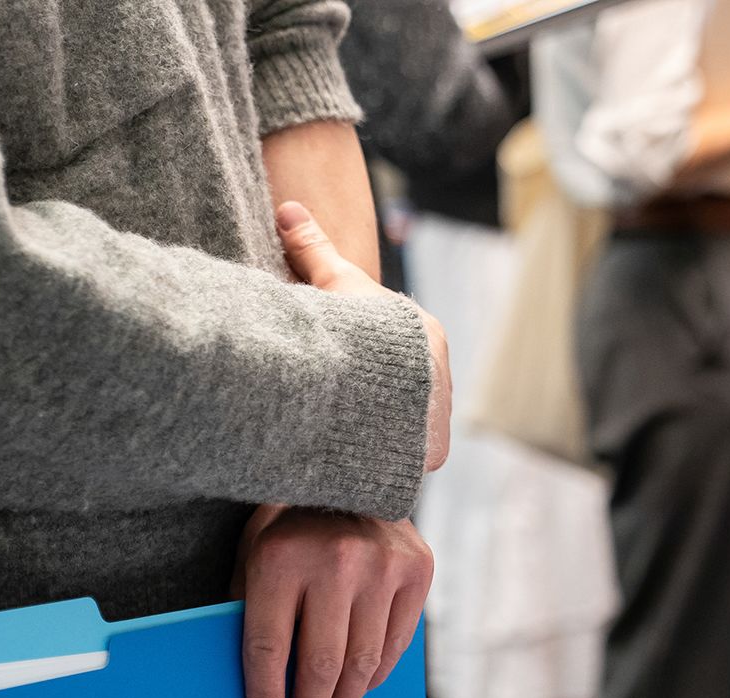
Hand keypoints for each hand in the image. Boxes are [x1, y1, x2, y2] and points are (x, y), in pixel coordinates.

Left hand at [233, 504, 433, 697]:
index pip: (270, 648)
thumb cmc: (290, 523)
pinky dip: (375, 676)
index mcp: (281, 558)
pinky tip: (359, 695)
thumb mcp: (255, 553)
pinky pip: (395, 644)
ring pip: (362, 662)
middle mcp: (336, 562)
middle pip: (320, 664)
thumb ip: (251, 609)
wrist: (355, 469)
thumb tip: (258, 688)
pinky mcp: (417, 571)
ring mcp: (382, 567)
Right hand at [277, 200, 451, 473]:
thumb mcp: (331, 283)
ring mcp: (439, 418)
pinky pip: (405, 457)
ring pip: (406, 425)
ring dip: (380, 430)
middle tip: (338, 404)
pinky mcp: (430, 453)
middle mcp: (442, 379)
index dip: (364, 356)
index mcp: (427, 338)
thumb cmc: (353, 325)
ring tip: (344, 433)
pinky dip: (383, 457)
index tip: (339, 366)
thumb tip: (288, 208)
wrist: (369, 378)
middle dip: (375, 398)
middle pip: (404, 390)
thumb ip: (313, 249)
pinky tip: (356, 456)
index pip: (397, 350)